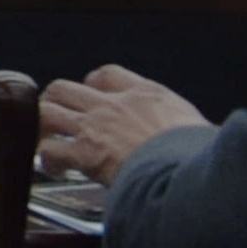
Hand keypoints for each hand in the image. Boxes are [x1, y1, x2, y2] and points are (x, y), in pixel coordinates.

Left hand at [40, 66, 214, 183]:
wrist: (192, 172)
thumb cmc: (204, 156)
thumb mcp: (200, 129)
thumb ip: (185, 128)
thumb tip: (200, 142)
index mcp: (146, 95)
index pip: (107, 75)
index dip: (93, 85)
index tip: (92, 96)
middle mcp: (114, 105)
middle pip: (64, 88)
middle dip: (55, 102)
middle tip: (56, 116)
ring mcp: (95, 126)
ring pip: (47, 112)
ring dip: (42, 126)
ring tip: (46, 138)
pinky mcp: (85, 152)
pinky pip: (50, 149)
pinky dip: (47, 158)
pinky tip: (55, 168)